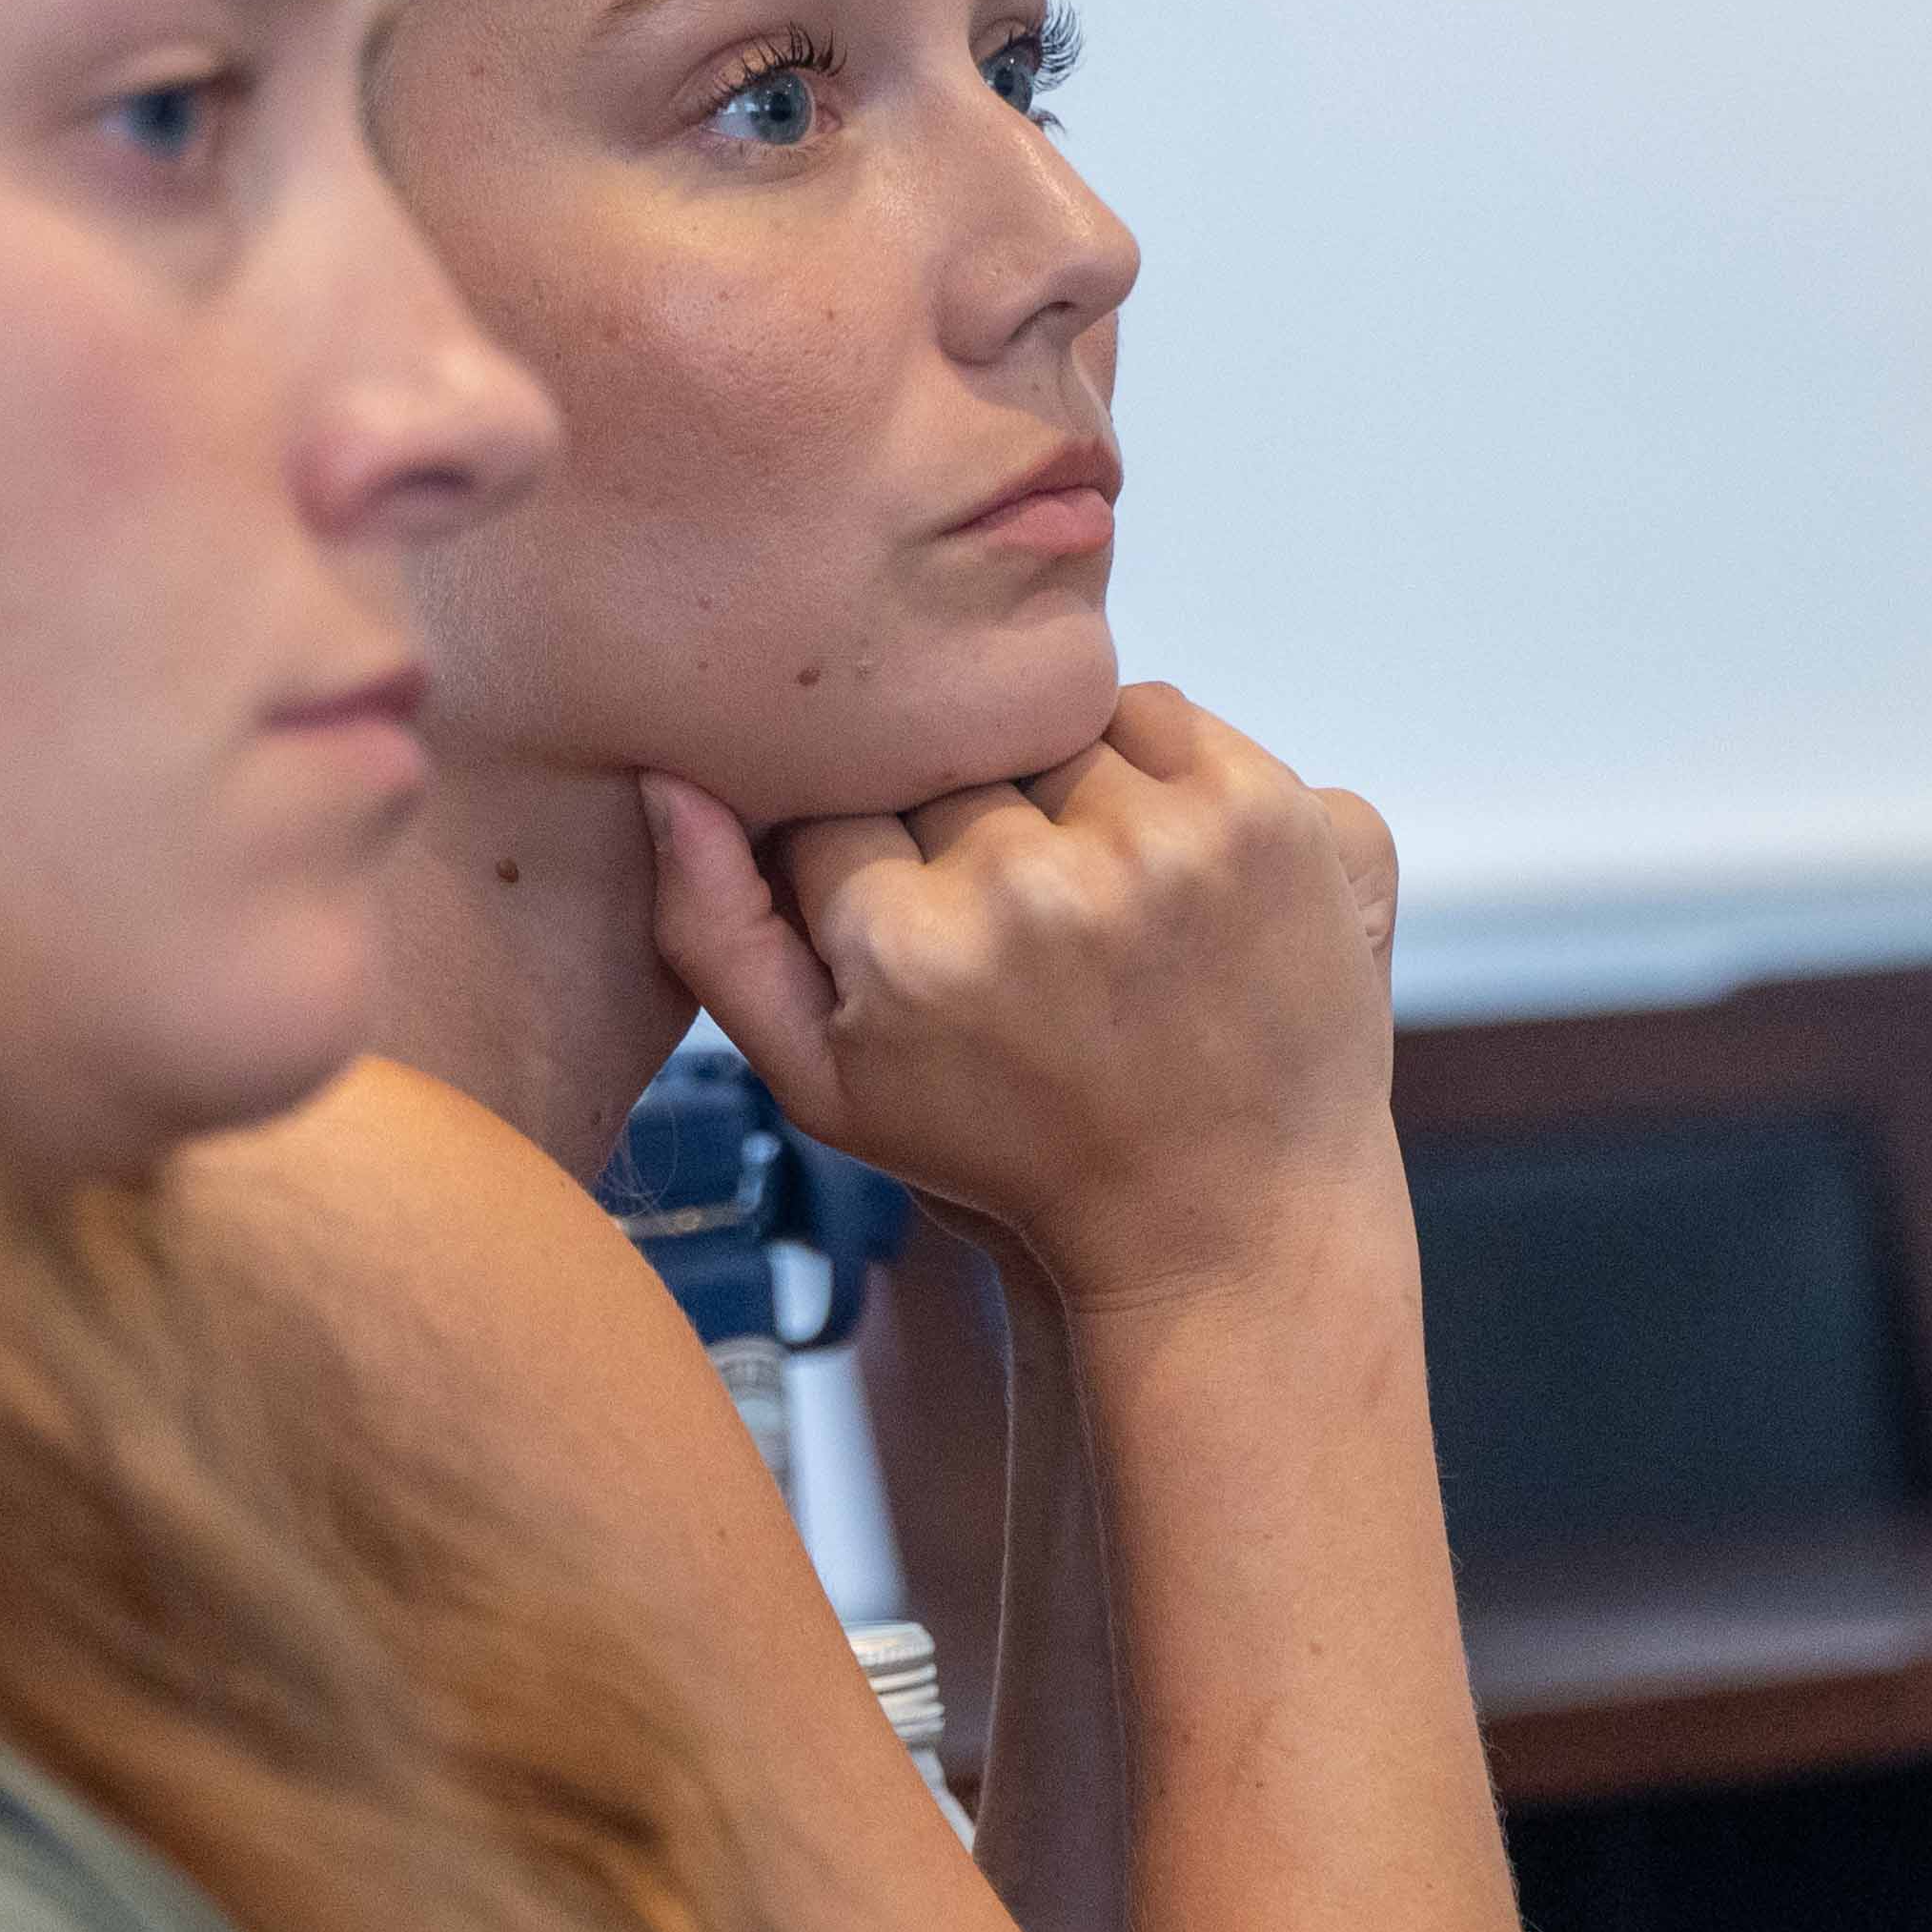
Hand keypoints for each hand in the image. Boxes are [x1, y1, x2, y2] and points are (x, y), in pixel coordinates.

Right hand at [641, 684, 1403, 1316]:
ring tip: (1086, 896)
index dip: (867, 855)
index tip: (919, 921)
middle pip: (944, 759)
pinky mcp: (1263, 812)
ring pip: (1047, 726)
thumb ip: (716, 935)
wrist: (1226, 1219)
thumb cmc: (1013, 1155)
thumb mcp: (827, 1086)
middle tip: (1013, 919)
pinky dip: (1146, 767)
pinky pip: (1155, 711)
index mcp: (908, 947)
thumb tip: (669, 780)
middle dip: (960, 820)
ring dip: (1053, 789)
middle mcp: (1031, 885)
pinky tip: (1154, 867)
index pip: (834, 801)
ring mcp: (1161, 843)